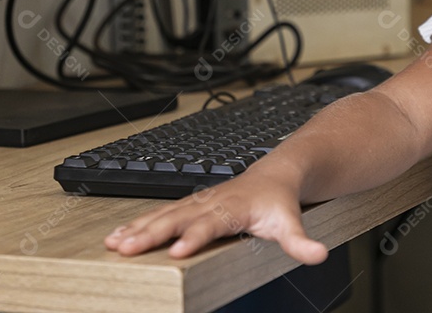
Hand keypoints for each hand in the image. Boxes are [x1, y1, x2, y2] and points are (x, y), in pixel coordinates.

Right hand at [104, 170, 328, 263]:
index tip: (175, 251)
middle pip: (176, 218)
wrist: (275, 175)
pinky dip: (137, 225)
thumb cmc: (278, 202)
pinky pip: (159, 215)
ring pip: (163, 215)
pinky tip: (118, 237)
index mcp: (232, 207)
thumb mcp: (291, 223)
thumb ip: (301, 242)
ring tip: (114, 244)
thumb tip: (317, 256)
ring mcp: (197, 202)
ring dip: (137, 229)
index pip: (209, 224)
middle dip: (151, 233)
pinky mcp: (188, 206)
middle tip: (127, 248)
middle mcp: (210, 202)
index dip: (193, 236)